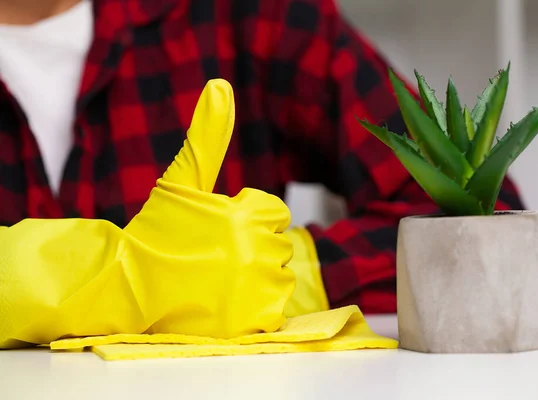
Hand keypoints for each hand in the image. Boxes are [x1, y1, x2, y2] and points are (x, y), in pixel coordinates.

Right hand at [0, 79, 294, 348]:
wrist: (127, 288)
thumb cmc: (154, 231)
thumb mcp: (181, 181)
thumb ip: (207, 135)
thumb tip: (221, 84)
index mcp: (249, 215)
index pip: (273, 213)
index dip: (246, 219)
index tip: (217, 231)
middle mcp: (261, 251)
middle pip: (277, 245)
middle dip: (251, 249)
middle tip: (210, 259)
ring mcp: (259, 289)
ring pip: (278, 277)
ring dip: (254, 278)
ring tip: (216, 281)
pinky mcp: (254, 322)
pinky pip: (273, 310)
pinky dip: (255, 308)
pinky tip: (225, 303)